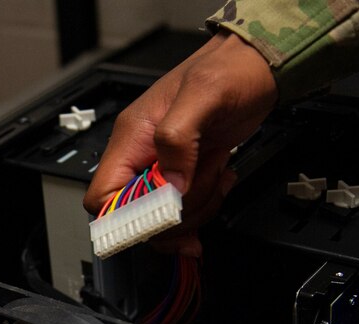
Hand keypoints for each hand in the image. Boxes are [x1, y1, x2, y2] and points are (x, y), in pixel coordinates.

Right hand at [84, 31, 278, 255]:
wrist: (255, 69)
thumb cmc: (229, 71)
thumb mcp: (203, 94)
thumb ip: (178, 138)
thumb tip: (172, 182)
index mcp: (132, 138)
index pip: (103, 196)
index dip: (128, 214)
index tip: (164, 210)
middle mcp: (142, 158)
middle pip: (139, 216)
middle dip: (177, 211)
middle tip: (204, 183)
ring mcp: (165, 170)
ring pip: (166, 219)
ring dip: (199, 207)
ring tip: (217, 171)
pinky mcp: (186, 178)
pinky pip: (186, 212)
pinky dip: (207, 206)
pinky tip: (220, 182)